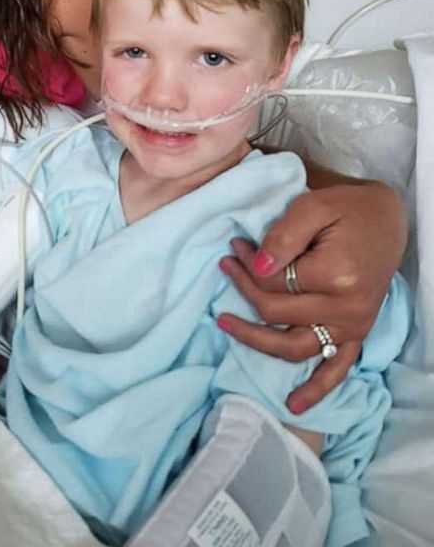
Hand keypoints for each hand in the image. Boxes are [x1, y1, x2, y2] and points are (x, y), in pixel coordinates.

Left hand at [218, 182, 406, 413]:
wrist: (387, 220)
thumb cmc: (349, 209)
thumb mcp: (314, 206)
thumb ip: (284, 235)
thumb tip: (257, 266)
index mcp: (335, 275)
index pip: (272, 282)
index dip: (247, 265)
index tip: (235, 245)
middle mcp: (345, 308)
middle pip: (276, 312)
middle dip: (244, 288)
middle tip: (226, 264)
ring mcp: (352, 326)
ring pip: (294, 347)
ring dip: (257, 340)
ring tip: (224, 323)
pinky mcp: (356, 334)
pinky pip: (336, 370)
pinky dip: (316, 389)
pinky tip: (293, 405)